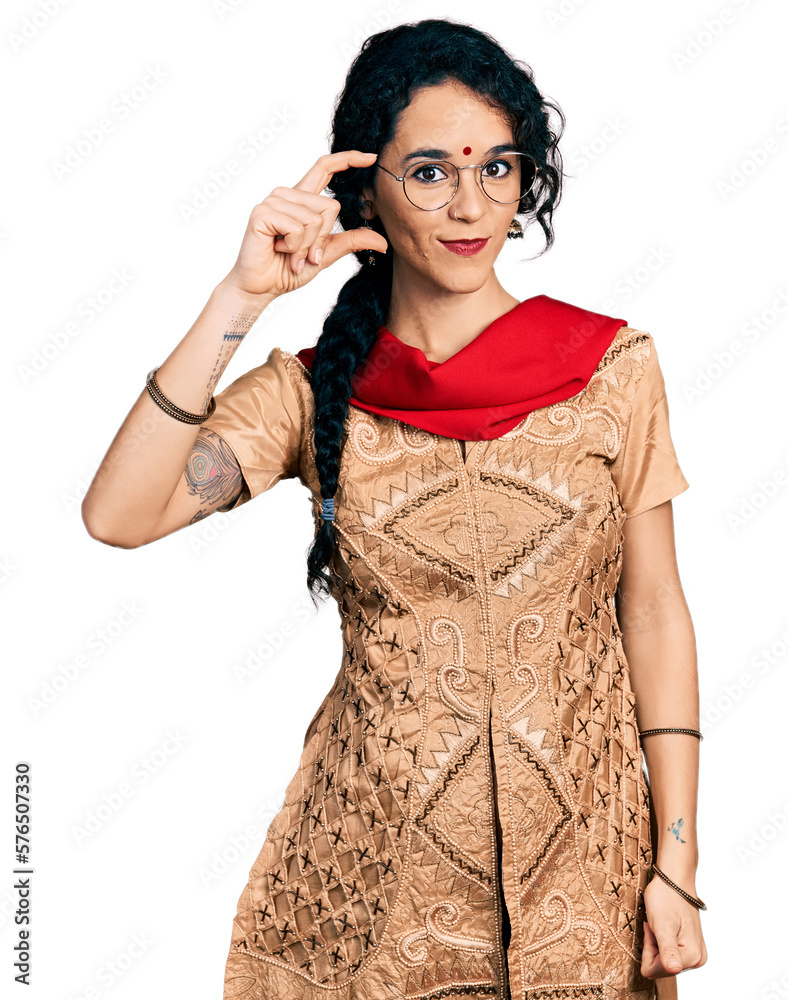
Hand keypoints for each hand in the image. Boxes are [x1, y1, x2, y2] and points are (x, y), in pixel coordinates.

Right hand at [221, 150, 388, 299]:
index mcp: (302, 199)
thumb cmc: (288, 269)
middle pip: (329, 206)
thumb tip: (383, 242)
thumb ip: (351, 241)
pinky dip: (294, 247)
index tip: (371, 157)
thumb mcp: (327, 254)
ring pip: (314, 219)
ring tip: (289, 254)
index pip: (326, 167)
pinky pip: (297, 227)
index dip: (348, 159)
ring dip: (306, 246)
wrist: (262, 287)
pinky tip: (278, 249)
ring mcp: (273, 201)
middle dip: (322, 239)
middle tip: (303, 255)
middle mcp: (287, 194)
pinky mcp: (263, 212)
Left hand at [641, 872, 706, 980]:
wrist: (674, 881)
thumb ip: (668, 949)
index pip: (655, 971)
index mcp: (691, 956)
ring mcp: (695, 955)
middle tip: (656, 925)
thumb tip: (673, 969)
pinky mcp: (690, 949)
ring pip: (663, 962)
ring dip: (657, 943)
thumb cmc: (666, 898)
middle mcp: (697, 960)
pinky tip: (664, 927)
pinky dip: (662, 941)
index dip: (649, 949)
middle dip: (653, 947)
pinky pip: (668, 954)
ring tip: (660, 924)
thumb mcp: (662, 924)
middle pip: (660, 968)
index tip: (654, 929)